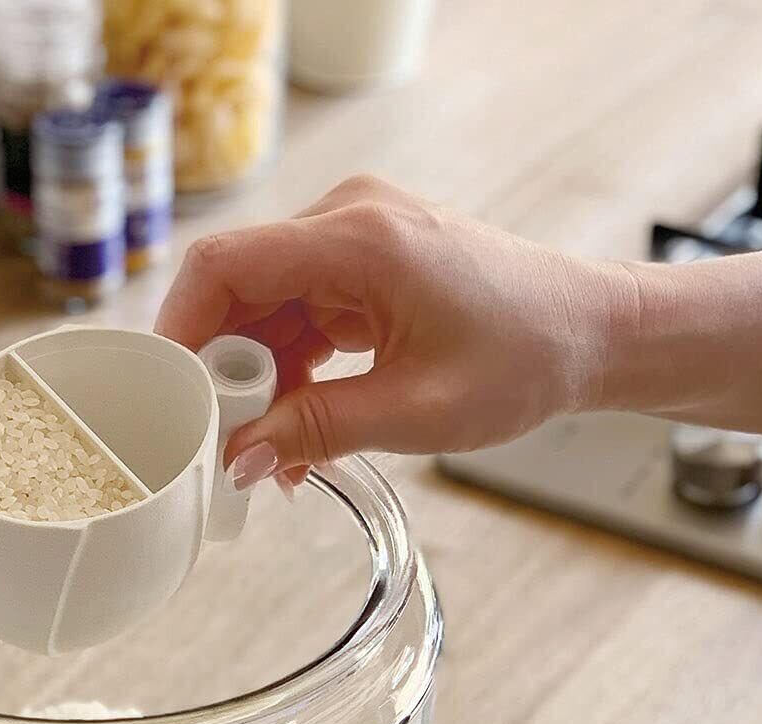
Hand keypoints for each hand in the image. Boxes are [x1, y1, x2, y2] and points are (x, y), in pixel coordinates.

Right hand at [155, 175, 630, 489]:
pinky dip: (290, 372)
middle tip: (222, 445)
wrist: (595, 333)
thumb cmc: (528, 355)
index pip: (223, 265)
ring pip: (265, 310)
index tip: (166, 395)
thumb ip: (316, 431)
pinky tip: (298, 430)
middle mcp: (348, 222)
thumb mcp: (416, 410)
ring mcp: (355, 241)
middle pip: (237, 290)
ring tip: (273, 455)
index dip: (179, 330)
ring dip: (259, 382)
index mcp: (357, 238)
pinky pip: (299, 316)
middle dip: (222, 372)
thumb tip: (239, 462)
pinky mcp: (365, 267)